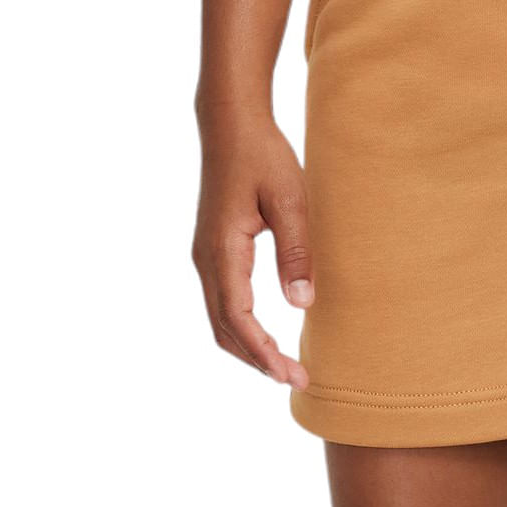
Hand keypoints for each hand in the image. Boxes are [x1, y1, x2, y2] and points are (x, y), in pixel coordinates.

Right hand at [191, 107, 314, 389]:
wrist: (231, 126)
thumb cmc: (263, 158)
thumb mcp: (291, 201)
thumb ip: (296, 252)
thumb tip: (301, 304)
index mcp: (222, 250)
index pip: (238, 318)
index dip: (264, 352)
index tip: (292, 375)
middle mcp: (206, 259)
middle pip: (224, 329)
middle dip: (258, 361)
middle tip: (298, 380)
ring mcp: (205, 257)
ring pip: (220, 320)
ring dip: (249, 349)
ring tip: (285, 368)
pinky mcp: (213, 252)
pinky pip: (223, 303)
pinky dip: (242, 330)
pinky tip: (268, 339)